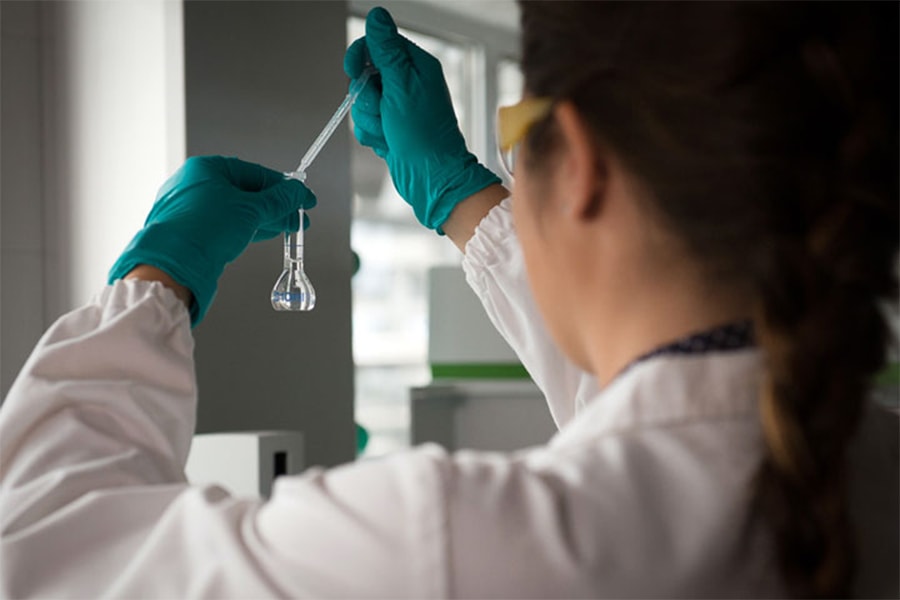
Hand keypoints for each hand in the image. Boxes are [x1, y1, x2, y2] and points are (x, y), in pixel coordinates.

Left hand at [109, 156, 315, 325]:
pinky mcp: (192, 230)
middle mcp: (195, 184)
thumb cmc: (201, 230)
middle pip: (247, 192)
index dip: (283, 187)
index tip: (302, 197)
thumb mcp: (251, 211)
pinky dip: (247, 228)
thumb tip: (298, 193)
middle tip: (297, 216)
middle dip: (276, 206)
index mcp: (206, 168)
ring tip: (286, 227)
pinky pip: (226, 224)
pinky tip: (264, 233)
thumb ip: (278, 201)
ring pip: (237, 210)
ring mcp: (191, 208)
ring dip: (264, 219)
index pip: (255, 173)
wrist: (173, 265)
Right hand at [344, 7, 499, 231]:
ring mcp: (397, 109)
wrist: (431, 177)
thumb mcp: (402, 86)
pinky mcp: (390, 128)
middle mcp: (407, 85)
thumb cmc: (424, 135)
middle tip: (384, 111)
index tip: (352, 69)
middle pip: (365, 77)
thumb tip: (377, 16)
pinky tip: (388, 144)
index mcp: (415, 67)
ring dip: (370, 121)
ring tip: (389, 132)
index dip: (360, 56)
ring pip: (362, 104)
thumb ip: (386, 51)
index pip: (378, 45)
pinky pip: (366, 125)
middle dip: (367, 98)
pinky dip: (372, 135)